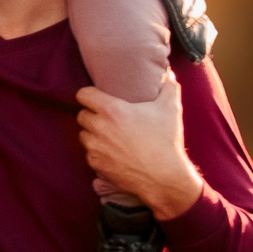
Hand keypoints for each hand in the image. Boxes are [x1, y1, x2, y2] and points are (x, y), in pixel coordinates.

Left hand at [75, 74, 203, 218]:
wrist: (164, 177)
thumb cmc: (166, 141)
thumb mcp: (171, 108)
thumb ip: (168, 86)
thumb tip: (168, 73)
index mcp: (112, 110)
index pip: (83, 95)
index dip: (88, 94)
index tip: (95, 96)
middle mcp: (99, 128)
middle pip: (81, 115)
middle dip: (91, 114)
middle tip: (105, 116)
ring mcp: (95, 148)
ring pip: (83, 135)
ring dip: (92, 133)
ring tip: (107, 134)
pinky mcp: (96, 165)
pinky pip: (89, 153)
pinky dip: (97, 151)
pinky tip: (111, 151)